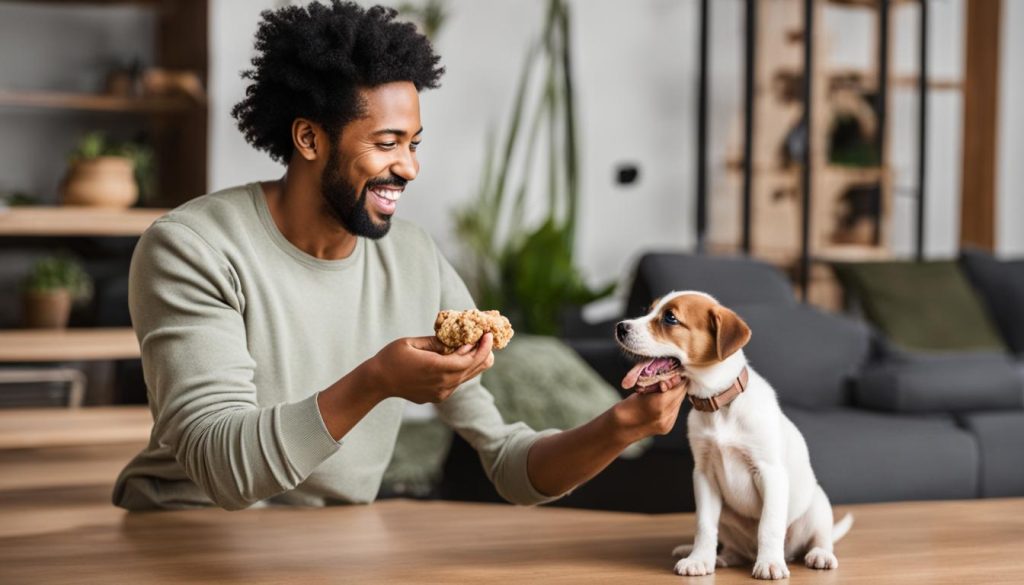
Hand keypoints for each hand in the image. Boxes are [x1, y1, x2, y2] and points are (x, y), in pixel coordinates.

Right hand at [363, 333, 494, 403]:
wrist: (378, 382)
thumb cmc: (392, 357)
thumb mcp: (412, 342)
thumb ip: (437, 342)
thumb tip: (457, 340)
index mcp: (436, 368)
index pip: (468, 359)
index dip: (482, 347)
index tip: (488, 335)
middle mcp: (442, 384)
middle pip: (473, 369)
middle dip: (484, 353)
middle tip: (487, 339)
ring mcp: (441, 393)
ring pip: (466, 377)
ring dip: (474, 362)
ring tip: (478, 346)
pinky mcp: (438, 397)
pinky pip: (457, 382)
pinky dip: (462, 369)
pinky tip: (461, 357)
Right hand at [610, 374, 687, 442]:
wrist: (619, 429)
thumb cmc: (626, 406)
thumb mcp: (642, 392)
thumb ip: (659, 387)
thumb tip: (674, 379)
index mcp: (658, 403)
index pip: (678, 387)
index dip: (678, 379)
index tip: (676, 372)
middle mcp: (666, 415)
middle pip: (681, 395)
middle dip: (678, 385)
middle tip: (673, 378)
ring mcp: (667, 423)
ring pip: (679, 403)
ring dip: (676, 394)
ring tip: (668, 388)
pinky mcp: (667, 428)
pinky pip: (674, 411)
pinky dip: (672, 403)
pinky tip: (665, 399)